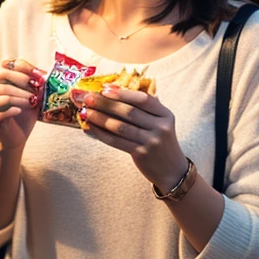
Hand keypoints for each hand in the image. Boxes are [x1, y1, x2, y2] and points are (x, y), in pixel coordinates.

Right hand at [0, 58, 45, 150]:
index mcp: (5, 81)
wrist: (21, 135)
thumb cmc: (28, 112)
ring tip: (30, 102)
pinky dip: (9, 110)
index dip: (22, 67)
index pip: (7, 65)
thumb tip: (44, 74)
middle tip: (34, 88)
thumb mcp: (36, 95)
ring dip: (16, 95)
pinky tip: (20, 111)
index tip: (37, 73)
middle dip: (18, 79)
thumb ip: (38, 84)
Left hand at [72, 84, 187, 192]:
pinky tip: (90, 128)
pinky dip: (101, 133)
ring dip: (100, 118)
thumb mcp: (161, 122)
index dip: (123, 93)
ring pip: (120, 127)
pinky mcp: (141, 154)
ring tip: (86, 111)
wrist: (172, 170)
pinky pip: (116, 141)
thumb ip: (146, 108)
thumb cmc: (161, 141)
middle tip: (88, 98)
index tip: (105, 88)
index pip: (143, 99)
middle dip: (106, 103)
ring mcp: (151, 141)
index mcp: (165, 114)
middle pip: (129, 112)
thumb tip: (115, 90)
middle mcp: (160, 127)